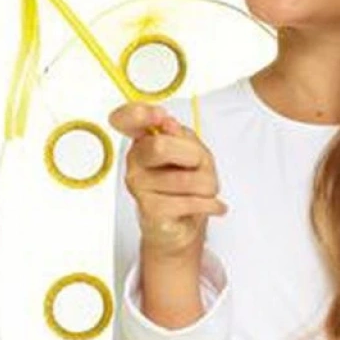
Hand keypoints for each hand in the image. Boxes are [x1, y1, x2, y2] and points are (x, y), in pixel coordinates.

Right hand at [109, 101, 228, 258]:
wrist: (181, 225)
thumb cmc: (187, 185)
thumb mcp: (195, 153)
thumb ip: (181, 137)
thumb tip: (167, 123)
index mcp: (144, 140)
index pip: (126, 119)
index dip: (139, 114)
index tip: (161, 116)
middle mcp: (135, 161)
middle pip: (160, 147)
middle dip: (195, 157)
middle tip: (201, 167)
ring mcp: (139, 186)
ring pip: (184, 179)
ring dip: (208, 186)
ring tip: (207, 192)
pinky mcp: (149, 210)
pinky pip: (189, 202)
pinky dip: (210, 204)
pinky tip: (214, 206)